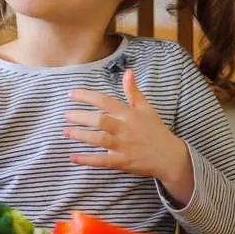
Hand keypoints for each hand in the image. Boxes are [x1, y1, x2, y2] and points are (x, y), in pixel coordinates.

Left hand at [63, 68, 190, 185]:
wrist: (169, 156)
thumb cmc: (155, 130)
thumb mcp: (146, 108)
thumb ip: (133, 91)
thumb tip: (128, 71)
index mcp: (129, 114)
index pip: (105, 101)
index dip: (87, 96)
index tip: (70, 94)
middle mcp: (125, 129)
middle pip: (100, 120)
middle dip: (80, 117)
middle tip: (66, 115)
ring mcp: (123, 146)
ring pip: (99, 139)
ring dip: (80, 135)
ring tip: (65, 132)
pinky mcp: (122, 162)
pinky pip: (102, 161)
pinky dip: (87, 159)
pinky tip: (72, 157)